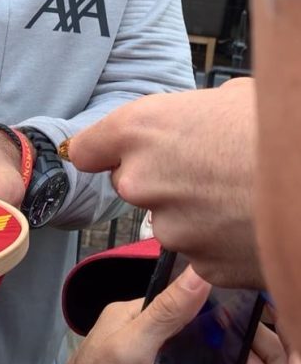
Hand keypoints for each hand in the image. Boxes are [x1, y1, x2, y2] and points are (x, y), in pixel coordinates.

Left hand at [68, 80, 261, 288]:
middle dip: (163, 179)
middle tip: (209, 167)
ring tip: (241, 191)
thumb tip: (190, 123)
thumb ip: (188, 117)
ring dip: (196, 211)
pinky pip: (203, 250)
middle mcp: (142, 182)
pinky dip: (222, 240)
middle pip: (134, 184)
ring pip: (172, 220)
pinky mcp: (202, 265)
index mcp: (140, 131)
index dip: (104, 151)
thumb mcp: (229, 98)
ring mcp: (171, 229)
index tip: (115, 154)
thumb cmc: (277, 130)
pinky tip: (251, 220)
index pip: (86, 150)